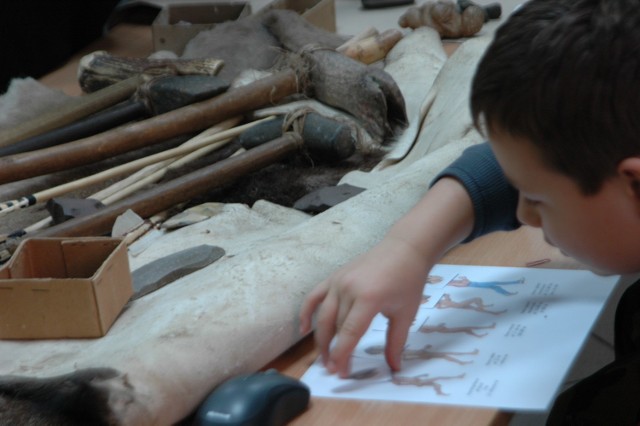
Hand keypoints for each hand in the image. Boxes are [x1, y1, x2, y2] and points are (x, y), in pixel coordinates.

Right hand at [299, 177, 475, 377]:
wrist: (403, 249)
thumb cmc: (408, 281)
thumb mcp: (405, 313)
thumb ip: (396, 342)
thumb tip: (394, 367)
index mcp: (368, 298)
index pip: (349, 333)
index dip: (343, 355)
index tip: (342, 372)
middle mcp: (348, 289)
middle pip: (334, 326)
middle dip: (332, 350)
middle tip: (333, 369)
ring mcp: (338, 281)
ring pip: (323, 315)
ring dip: (320, 338)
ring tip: (323, 357)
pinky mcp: (334, 276)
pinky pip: (314, 296)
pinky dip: (306, 312)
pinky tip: (304, 329)